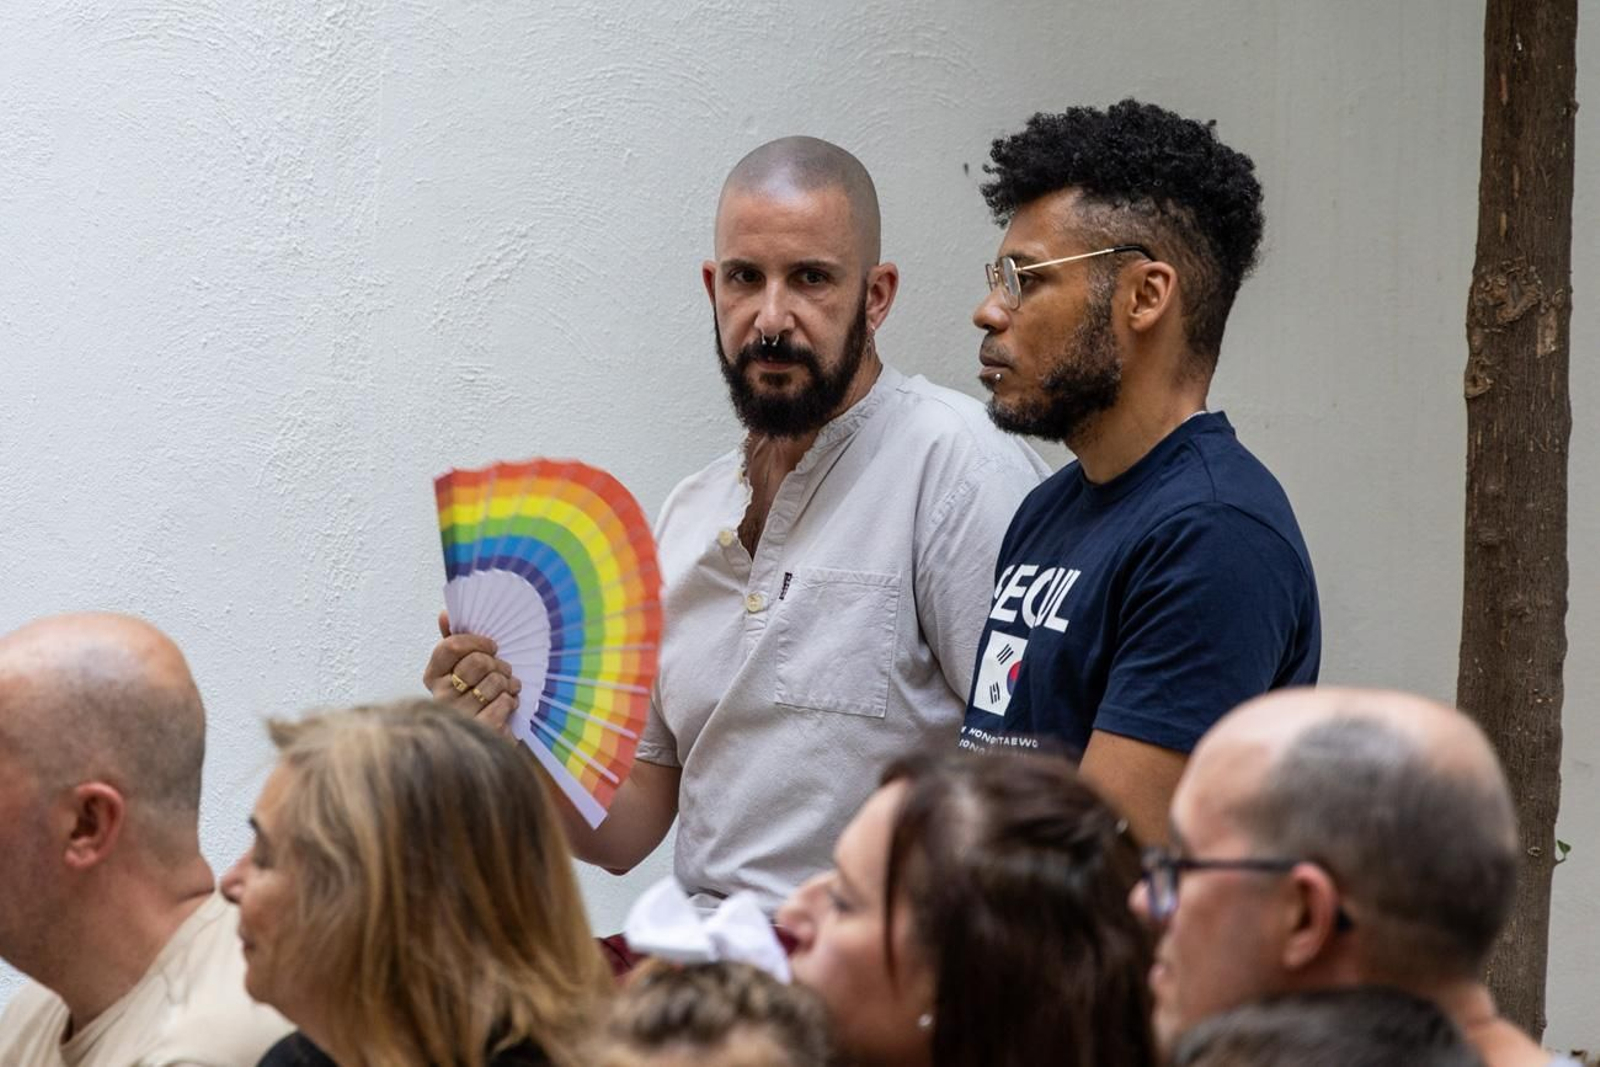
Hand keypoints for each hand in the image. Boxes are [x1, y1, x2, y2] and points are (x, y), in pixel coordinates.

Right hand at [423, 610, 522, 733]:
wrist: (485, 741)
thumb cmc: (476, 697)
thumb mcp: (462, 669)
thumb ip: (454, 642)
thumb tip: (445, 614)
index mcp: (433, 677)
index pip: (451, 646)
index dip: (477, 641)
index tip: (492, 646)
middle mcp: (441, 696)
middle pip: (478, 662)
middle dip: (498, 664)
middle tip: (503, 671)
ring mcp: (458, 715)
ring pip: (494, 682)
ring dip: (508, 683)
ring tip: (506, 689)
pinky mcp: (479, 731)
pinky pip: (502, 703)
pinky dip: (511, 701)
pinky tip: (507, 704)